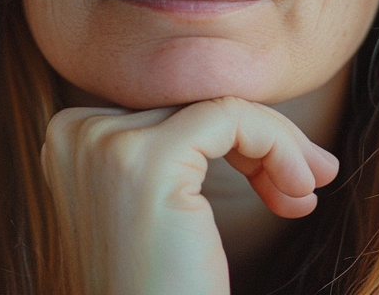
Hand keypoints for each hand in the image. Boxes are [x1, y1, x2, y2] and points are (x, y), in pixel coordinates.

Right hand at [42, 96, 339, 294]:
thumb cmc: (164, 291)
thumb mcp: (161, 208)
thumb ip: (177, 150)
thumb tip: (240, 106)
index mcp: (69, 140)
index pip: (170, 106)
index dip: (234, 140)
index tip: (279, 185)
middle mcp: (74, 134)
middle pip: (193, 102)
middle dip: (262, 141)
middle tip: (310, 182)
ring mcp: (104, 145)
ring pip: (219, 105)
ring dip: (278, 146)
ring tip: (306, 192)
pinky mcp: (146, 160)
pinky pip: (231, 116)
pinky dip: (277, 145)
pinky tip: (298, 192)